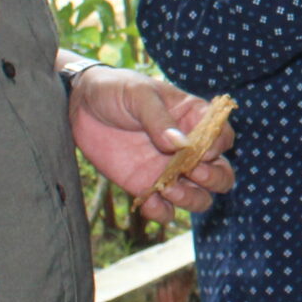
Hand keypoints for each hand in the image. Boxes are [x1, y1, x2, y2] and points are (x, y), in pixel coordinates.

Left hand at [69, 68, 235, 222]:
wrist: (79, 105)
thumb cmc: (116, 89)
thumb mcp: (139, 95)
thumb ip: (159, 119)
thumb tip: (180, 145)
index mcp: (194, 119)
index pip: (223, 138)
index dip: (218, 147)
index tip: (200, 149)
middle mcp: (188, 148)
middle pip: (222, 173)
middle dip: (214, 178)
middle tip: (191, 172)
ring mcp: (168, 170)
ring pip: (200, 197)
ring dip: (191, 198)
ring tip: (167, 189)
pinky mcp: (145, 186)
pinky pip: (165, 210)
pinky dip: (161, 212)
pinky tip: (147, 200)